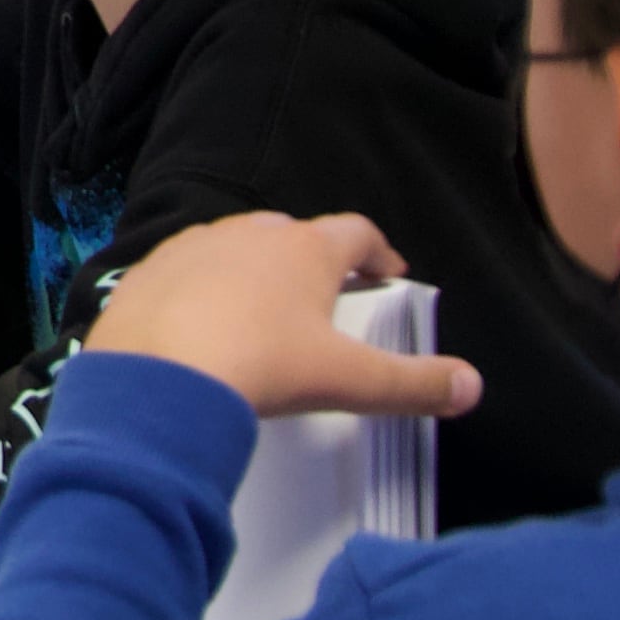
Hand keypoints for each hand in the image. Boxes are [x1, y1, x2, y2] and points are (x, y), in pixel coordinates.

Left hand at [83, 212, 481, 421]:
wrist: (157, 377)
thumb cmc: (262, 366)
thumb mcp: (348, 380)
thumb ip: (413, 384)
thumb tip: (471, 386)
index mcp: (306, 249)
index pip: (357, 234)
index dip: (379, 253)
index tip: (388, 274)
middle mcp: (250, 233)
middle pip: (293, 235)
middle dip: (313, 261)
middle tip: (325, 296)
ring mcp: (193, 246)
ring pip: (235, 248)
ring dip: (254, 272)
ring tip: (262, 312)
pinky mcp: (148, 270)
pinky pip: (185, 272)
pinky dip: (201, 291)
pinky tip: (201, 324)